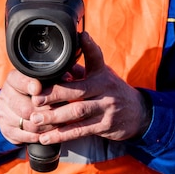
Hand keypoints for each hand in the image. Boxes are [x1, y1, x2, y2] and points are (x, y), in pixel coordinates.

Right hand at [0, 70, 56, 144]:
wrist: (17, 107)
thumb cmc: (38, 89)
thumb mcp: (44, 79)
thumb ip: (53, 77)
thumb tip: (68, 76)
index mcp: (13, 80)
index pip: (19, 81)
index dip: (29, 85)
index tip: (38, 88)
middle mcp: (5, 96)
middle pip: (25, 109)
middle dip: (46, 112)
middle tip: (62, 112)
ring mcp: (3, 114)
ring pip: (28, 125)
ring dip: (46, 126)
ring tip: (60, 123)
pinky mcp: (6, 130)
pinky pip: (24, 137)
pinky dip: (39, 136)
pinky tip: (49, 133)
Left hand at [29, 32, 151, 144]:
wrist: (138, 113)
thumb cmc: (112, 90)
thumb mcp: (101, 75)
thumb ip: (80, 70)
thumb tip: (55, 64)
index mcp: (102, 73)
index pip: (96, 57)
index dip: (89, 46)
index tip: (81, 36)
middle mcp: (105, 89)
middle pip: (78, 91)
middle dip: (55, 95)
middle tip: (35, 99)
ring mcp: (106, 108)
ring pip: (77, 112)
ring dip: (54, 117)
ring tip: (35, 120)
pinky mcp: (105, 126)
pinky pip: (80, 131)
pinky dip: (61, 135)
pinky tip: (46, 137)